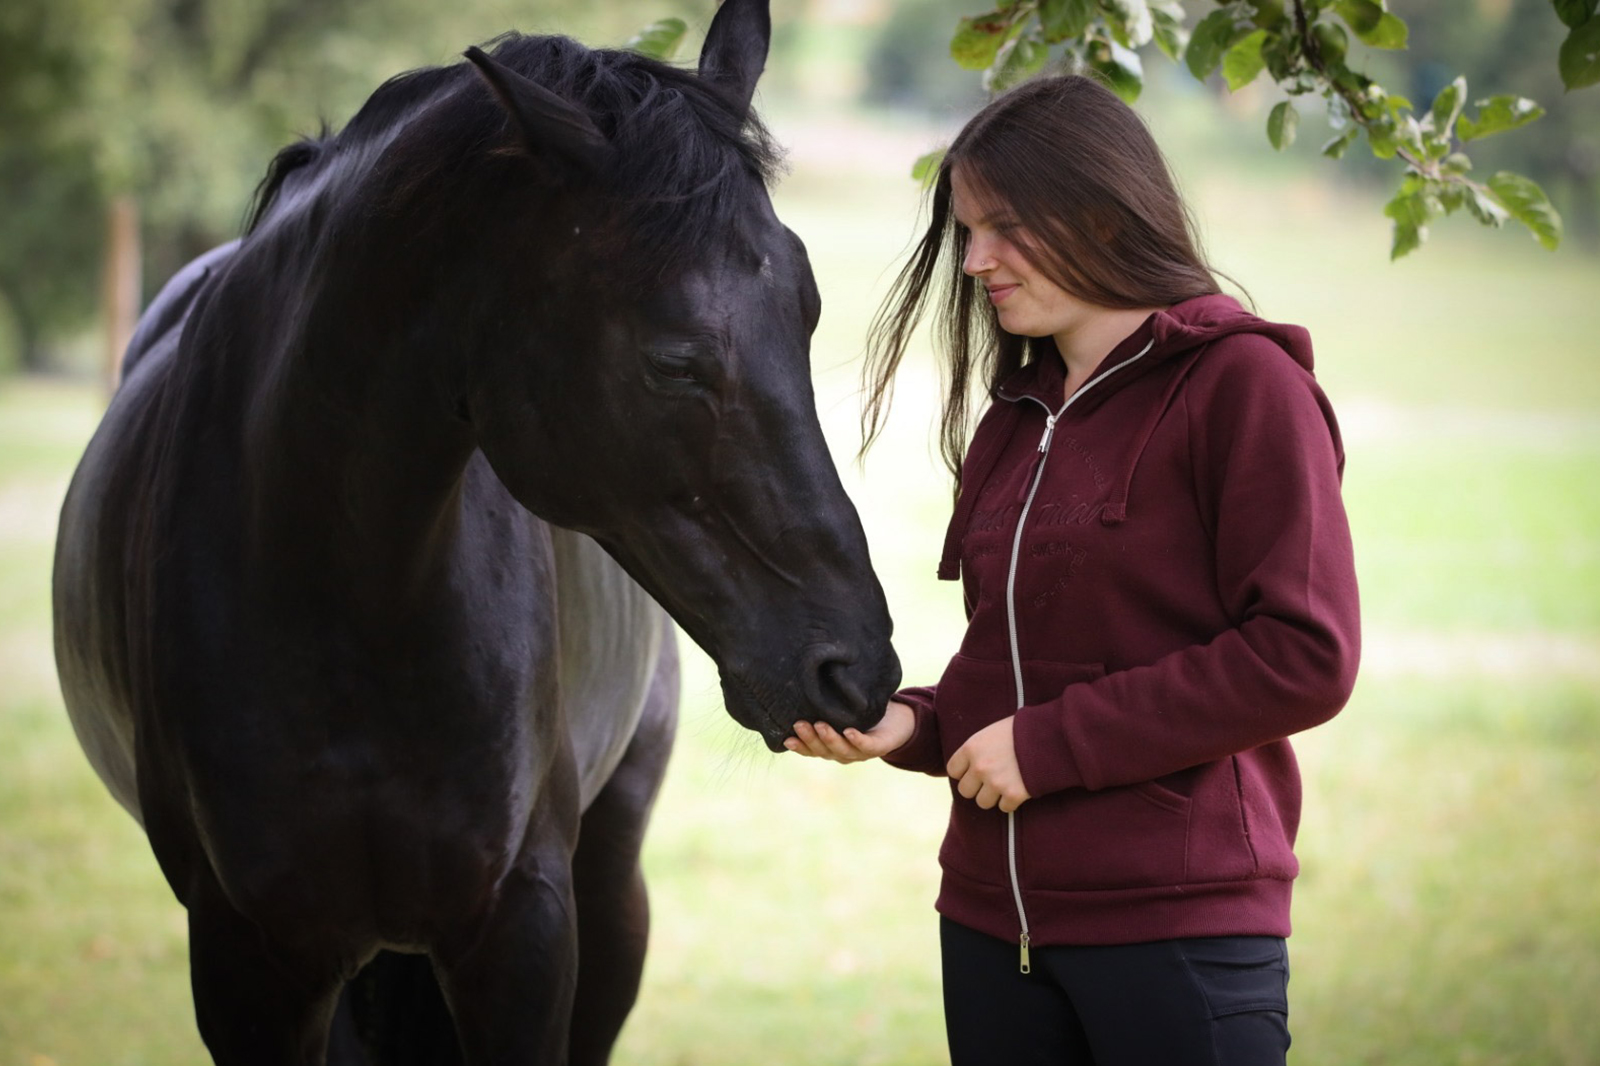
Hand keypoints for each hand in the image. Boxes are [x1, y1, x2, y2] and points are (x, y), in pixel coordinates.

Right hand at [784, 700, 914, 762]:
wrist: (898, 721)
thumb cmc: (863, 713)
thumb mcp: (840, 709)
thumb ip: (824, 705)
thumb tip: (801, 684)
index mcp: (831, 746)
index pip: (811, 749)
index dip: (799, 746)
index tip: (786, 738)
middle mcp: (843, 752)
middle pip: (823, 750)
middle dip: (810, 738)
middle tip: (800, 724)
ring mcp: (860, 752)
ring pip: (842, 750)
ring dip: (830, 739)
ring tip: (820, 725)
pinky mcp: (879, 747)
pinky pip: (866, 746)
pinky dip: (856, 740)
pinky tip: (849, 731)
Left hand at [947, 717, 1030, 812]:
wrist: (1051, 735)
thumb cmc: (1022, 730)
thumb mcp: (993, 732)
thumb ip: (978, 749)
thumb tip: (968, 765)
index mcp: (972, 748)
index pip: (953, 771)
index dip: (964, 772)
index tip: (974, 770)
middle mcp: (980, 767)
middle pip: (965, 791)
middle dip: (977, 787)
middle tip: (990, 780)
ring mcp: (996, 783)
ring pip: (983, 803)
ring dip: (993, 797)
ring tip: (1005, 784)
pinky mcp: (1013, 795)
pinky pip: (1005, 808)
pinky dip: (1011, 802)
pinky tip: (1018, 789)